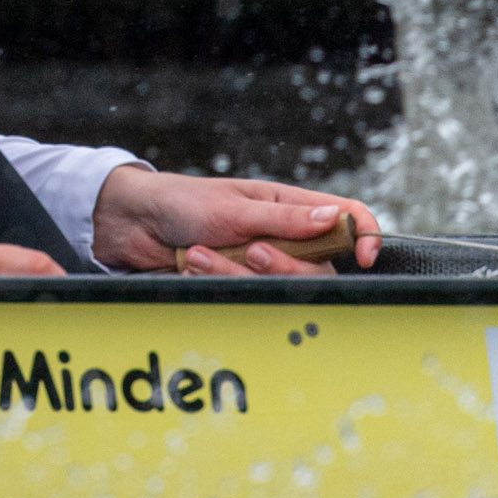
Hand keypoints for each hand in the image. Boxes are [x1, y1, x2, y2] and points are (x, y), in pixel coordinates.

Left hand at [92, 166, 380, 275]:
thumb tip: (338, 218)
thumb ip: (284, 219)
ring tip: (199, 253)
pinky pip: (247, 295)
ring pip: (280, 285)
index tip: (364, 256)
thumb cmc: (183, 202)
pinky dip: (217, 281)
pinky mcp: (239, 282)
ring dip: (235, 272)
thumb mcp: (233, 207)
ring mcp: (261, 261)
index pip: (346, 216)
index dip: (364, 235)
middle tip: (249, 251)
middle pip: (318, 266)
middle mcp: (283, 235)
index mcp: (289, 206)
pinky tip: (191, 264)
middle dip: (282, 265)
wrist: (133, 224)